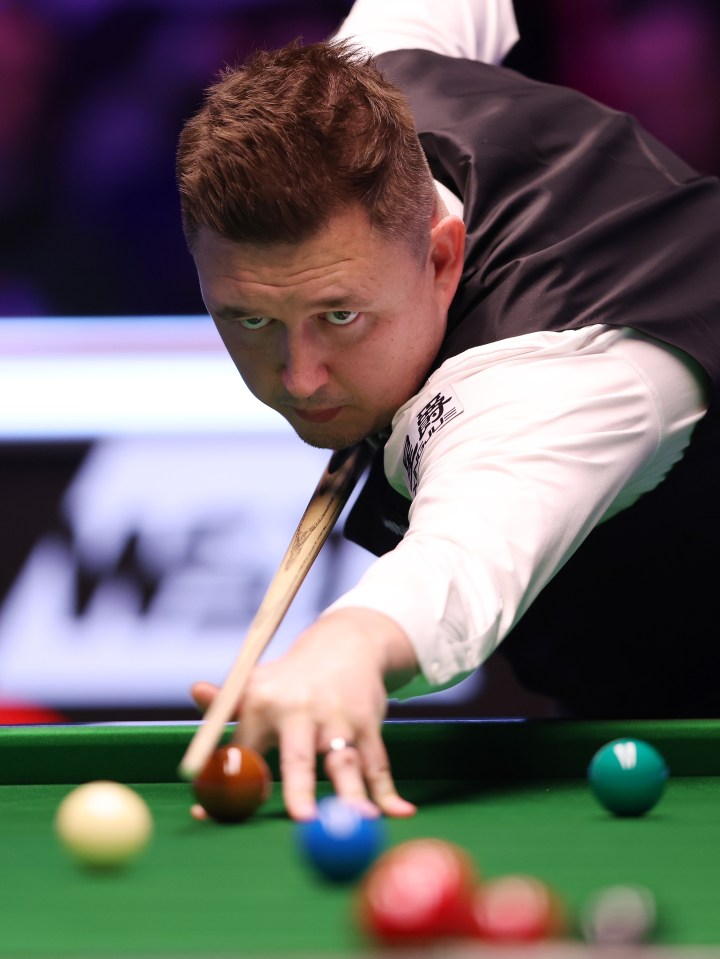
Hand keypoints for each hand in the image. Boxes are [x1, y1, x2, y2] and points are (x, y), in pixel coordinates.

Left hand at [191, 608, 418, 820]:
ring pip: (346, 763)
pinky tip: (401, 813)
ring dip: (355, 794)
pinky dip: (389, 792)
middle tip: (303, 817)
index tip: (207, 814)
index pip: (242, 752)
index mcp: (263, 704)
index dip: (228, 786)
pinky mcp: (367, 724)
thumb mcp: (255, 684)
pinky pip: (378, 764)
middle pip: (298, 757)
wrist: (345, 644)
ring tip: (363, 823)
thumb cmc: (290, 679)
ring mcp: (338, 720)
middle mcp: (300, 711)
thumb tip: (195, 691)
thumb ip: (224, 703)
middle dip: (300, 787)